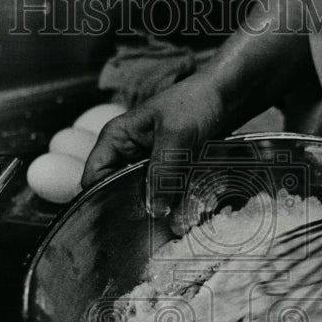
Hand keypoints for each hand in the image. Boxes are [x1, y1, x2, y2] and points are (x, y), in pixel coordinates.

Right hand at [82, 74, 227, 225]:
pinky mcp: (171, 169)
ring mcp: (150, 162)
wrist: (228, 93)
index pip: (93, 176)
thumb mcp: (176, 136)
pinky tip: (184, 213)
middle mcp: (128, 152)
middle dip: (132, 208)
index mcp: (117, 138)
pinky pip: (165, 192)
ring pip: (143, 194)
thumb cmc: (197, 102)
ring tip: (170, 222)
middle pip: (117, 190)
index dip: (100, 199)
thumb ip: (163, 172)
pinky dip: (173, 202)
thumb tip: (156, 210)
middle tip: (150, 227)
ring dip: (156, 208)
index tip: (120, 220)